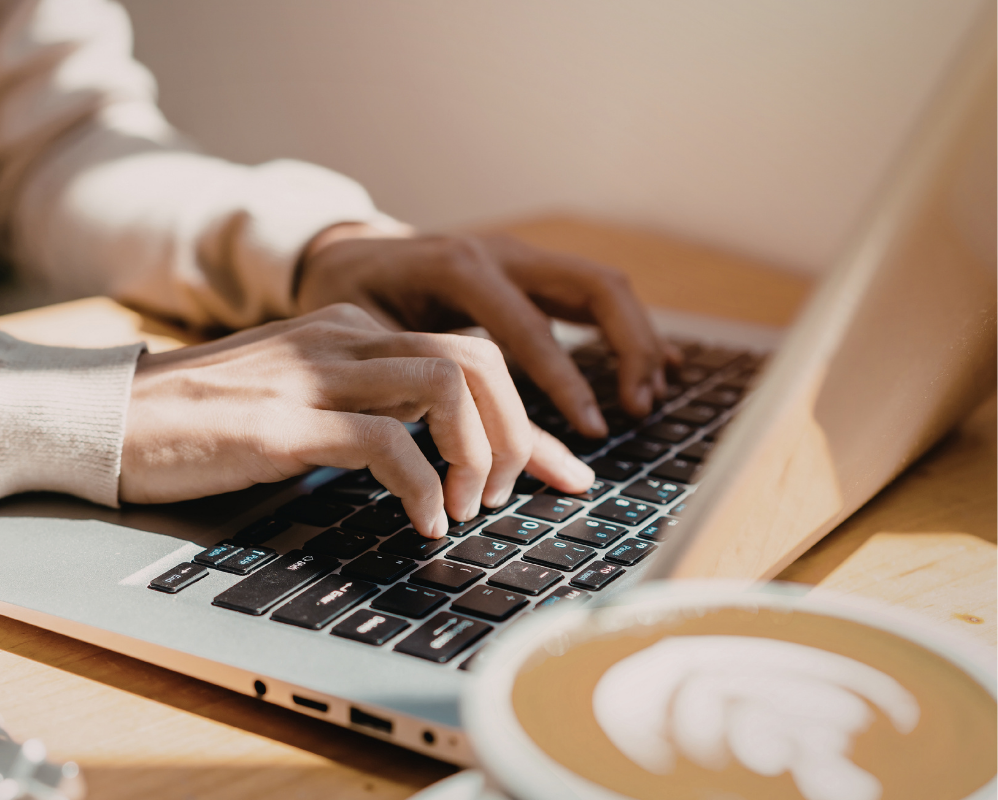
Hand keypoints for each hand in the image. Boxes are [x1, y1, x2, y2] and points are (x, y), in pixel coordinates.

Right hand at [120, 304, 594, 537]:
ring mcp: (313, 374)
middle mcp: (340, 338)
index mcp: (347, 329)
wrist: (108, 418)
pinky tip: (424, 524)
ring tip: (468, 508)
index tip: (564, 473)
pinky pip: (387, 441)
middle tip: (509, 496)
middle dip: (517, 432)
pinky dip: (424, 487)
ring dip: (480, 453)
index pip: (468, 352)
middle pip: (477, 358)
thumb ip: (363, 407)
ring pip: (446, 382)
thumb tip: (434, 454)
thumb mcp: (297, 399)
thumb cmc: (199, 422)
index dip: (528, 419)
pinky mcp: (284, 422)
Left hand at [296, 225, 677, 437]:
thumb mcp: (373, 345)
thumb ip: (424, 387)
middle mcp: (501, 252)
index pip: (532, 328)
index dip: (566, 382)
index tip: (593, 429)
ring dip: (637, 338)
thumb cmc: (349, 302)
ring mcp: (521, 255)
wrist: (342, 253)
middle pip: (594, 287)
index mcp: (460, 267)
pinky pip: (592, 292)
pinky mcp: (531, 269)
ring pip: (604, 286)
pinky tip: (655, 365)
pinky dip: (625, 329)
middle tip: (639, 405)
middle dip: (629, 346)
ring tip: (651, 394)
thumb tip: (461, 453)